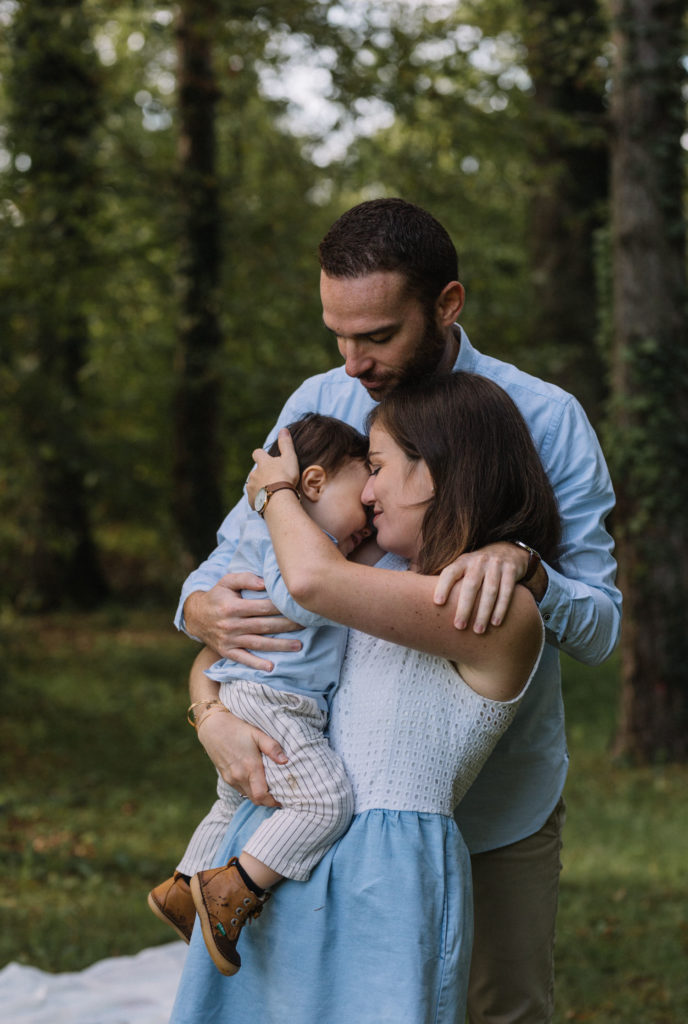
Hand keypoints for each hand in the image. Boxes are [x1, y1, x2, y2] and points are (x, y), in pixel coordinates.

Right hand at [183, 572, 301, 669]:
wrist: (195, 617)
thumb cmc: (217, 596)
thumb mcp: (226, 582)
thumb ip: (245, 578)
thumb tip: (265, 582)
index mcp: (233, 607)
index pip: (263, 607)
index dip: (281, 607)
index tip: (298, 606)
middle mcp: (231, 625)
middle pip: (265, 626)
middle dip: (287, 626)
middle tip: (306, 624)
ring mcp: (229, 640)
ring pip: (259, 643)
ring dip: (280, 646)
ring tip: (299, 646)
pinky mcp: (227, 652)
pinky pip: (243, 659)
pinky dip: (257, 664)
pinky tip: (271, 667)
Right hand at [197, 709, 287, 807]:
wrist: (213, 727)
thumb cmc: (237, 729)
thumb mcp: (257, 734)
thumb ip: (272, 748)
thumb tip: (285, 761)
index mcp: (250, 767)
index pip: (262, 796)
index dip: (273, 801)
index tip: (283, 798)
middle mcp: (239, 776)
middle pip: (256, 799)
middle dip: (268, 800)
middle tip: (279, 793)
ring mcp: (231, 778)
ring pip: (248, 795)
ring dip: (259, 795)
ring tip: (269, 786)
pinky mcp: (226, 778)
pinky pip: (240, 789)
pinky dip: (250, 789)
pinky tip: (256, 779)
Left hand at [246, 428, 299, 506]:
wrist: (279, 499)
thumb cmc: (285, 477)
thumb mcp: (289, 458)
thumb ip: (286, 444)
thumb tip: (283, 429)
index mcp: (262, 463)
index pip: (257, 454)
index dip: (261, 455)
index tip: (266, 458)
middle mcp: (254, 474)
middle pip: (255, 471)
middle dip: (262, 474)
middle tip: (273, 479)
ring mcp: (251, 487)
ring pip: (254, 485)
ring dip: (260, 487)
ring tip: (271, 492)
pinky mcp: (252, 500)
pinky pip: (254, 499)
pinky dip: (259, 500)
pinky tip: (267, 502)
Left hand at [433, 542, 531, 632]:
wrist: (508, 550)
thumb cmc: (478, 567)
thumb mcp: (464, 566)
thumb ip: (451, 580)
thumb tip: (424, 600)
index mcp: (463, 561)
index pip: (451, 572)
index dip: (443, 586)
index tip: (437, 603)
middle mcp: (479, 561)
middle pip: (471, 585)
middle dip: (464, 607)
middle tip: (458, 626)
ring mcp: (496, 565)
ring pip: (490, 590)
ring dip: (484, 612)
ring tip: (478, 630)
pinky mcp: (512, 570)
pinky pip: (507, 591)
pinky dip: (501, 608)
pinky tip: (495, 622)